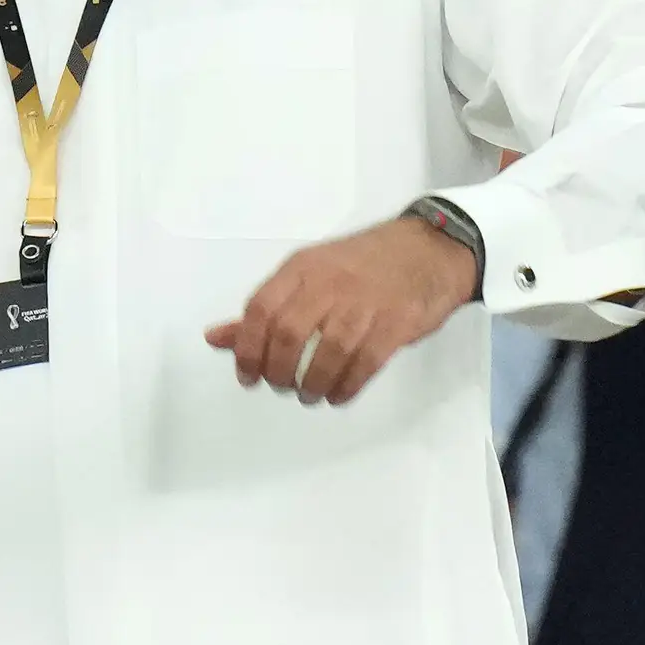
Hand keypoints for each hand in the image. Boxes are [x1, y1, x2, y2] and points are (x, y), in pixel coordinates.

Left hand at [205, 212, 479, 405]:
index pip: (260, 309)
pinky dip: (346, 386)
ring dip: (312, 384)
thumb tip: (215, 338)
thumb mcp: (310, 273)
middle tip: (283, 387)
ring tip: (310, 394)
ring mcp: (365, 302)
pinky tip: (339, 395)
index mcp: (302, 267)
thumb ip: (266, 308)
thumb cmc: (361, 266)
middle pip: (289, 335)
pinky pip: (364, 363)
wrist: (430, 249)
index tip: (248, 378)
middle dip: (279, 372)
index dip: (247, 349)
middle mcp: (329, 282)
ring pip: (327, 353)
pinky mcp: (396, 322)